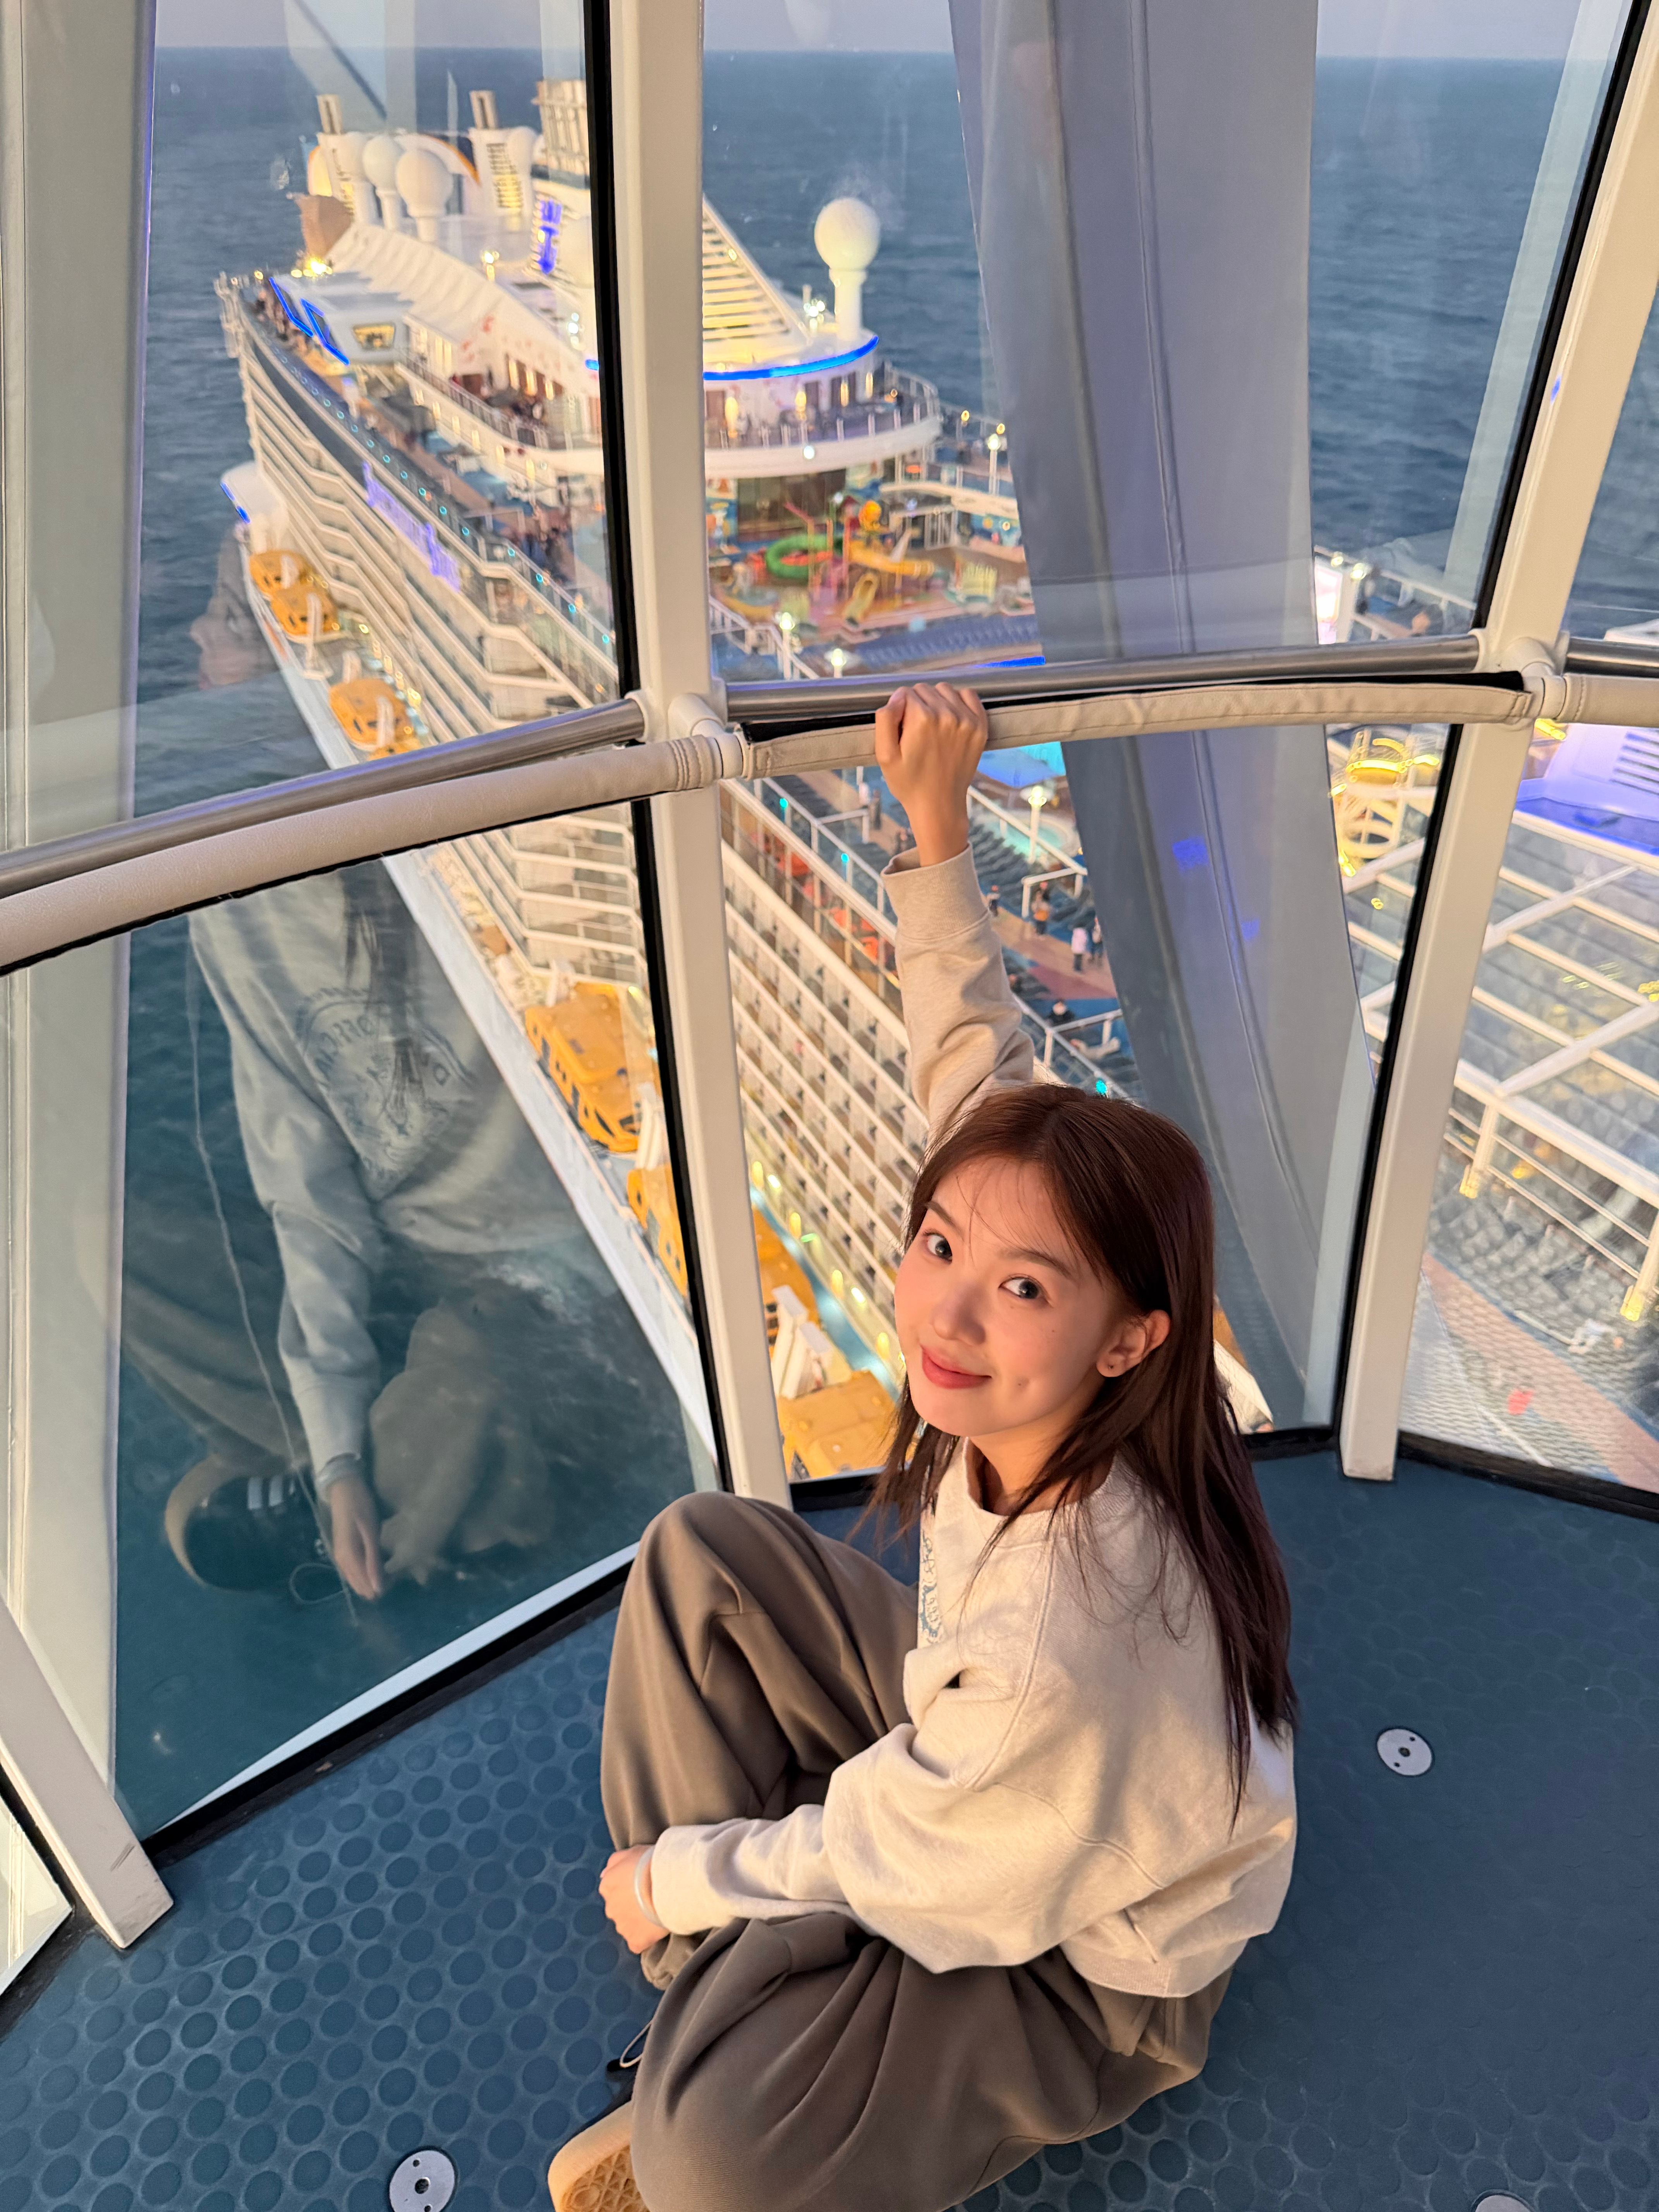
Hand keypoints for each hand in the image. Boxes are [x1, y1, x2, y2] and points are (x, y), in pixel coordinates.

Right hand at [325, 1465, 385, 1598]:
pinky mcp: (342, 1553)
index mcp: (348, 1558)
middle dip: (379, 1584)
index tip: (399, 1576)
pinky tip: (378, 1565)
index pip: (366, 1585)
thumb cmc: (360, 1506)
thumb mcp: (370, 1531)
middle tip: (396, 1571)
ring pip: (356, 1581)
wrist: (343, 1490)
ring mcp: (339, 1558)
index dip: (383, 1586)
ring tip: (390, 1568)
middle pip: (360, 1587)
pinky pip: (353, 1572)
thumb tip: (378, 1588)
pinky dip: (366, 1573)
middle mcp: (341, 1562)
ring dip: (372, 1580)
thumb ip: (373, 1560)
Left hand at [599, 1846, 662, 1954]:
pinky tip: (657, 1927)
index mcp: (607, 1886)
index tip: (643, 1885)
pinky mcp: (635, 1942)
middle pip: (620, 1909)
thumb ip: (614, 1863)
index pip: (614, 1890)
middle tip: (651, 1898)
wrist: (666, 1885)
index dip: (630, 1888)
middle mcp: (610, 1908)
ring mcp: (621, 1927)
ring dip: (639, 1922)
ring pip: (628, 1926)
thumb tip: (603, 1875)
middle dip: (632, 1906)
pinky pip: (638, 1942)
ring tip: (657, 1912)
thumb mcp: (631, 1852)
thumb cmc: (651, 1864)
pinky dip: (646, 1937)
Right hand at [872, 682, 988, 867]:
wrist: (939, 804)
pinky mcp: (979, 726)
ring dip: (936, 702)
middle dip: (916, 705)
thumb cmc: (909, 782)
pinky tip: (950, 719)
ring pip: (944, 690)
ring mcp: (967, 719)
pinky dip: (958, 701)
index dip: (898, 710)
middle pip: (924, 689)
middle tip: (916, 732)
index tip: (902, 730)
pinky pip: (968, 695)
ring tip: (932, 726)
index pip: (904, 693)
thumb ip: (885, 719)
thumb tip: (897, 698)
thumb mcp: (885, 755)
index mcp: (922, 719)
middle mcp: (947, 714)